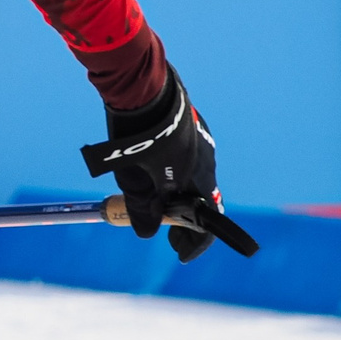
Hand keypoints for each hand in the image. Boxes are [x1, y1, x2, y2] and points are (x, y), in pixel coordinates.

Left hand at [80, 68, 254, 261]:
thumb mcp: (132, 180)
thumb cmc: (137, 136)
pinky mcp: (189, 126)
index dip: (195, 243)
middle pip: (199, 200)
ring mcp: (200, 141)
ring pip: (191, 177)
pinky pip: (185, 157)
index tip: (179, 253)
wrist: (140, 86)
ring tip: (152, 201)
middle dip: (182, 220)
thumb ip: (141, 210)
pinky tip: (152, 169)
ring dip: (176, 194)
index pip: (208, 223)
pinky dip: (172, 171)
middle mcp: (206, 161)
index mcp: (198, 179)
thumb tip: (146, 232)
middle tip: (164, 229)